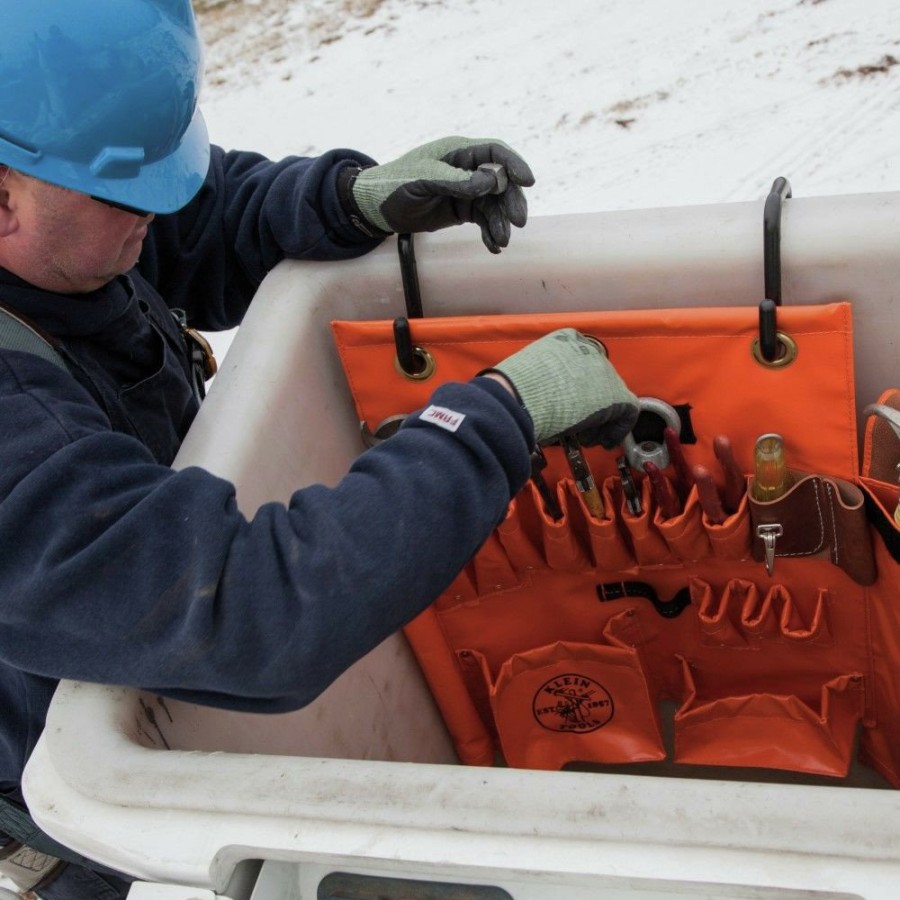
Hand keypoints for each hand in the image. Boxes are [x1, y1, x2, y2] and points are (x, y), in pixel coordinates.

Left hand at [344, 136, 534, 252]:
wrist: (374, 208)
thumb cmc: (394, 185)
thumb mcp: (422, 180)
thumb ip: (455, 180)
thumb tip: (490, 183)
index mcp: (457, 152)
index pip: (494, 153)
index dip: (514, 165)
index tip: (528, 182)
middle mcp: (466, 169)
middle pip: (500, 182)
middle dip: (511, 201)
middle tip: (518, 222)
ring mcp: (465, 190)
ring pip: (494, 204)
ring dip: (501, 222)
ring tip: (501, 241)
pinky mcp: (461, 210)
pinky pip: (483, 220)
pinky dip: (490, 232)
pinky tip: (493, 246)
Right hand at [488, 329, 638, 446]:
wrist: (518, 399)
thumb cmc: (513, 391)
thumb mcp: (528, 375)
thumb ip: (544, 380)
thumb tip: (547, 397)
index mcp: (565, 339)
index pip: (582, 365)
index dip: (580, 390)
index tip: (574, 406)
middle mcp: (588, 350)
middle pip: (600, 381)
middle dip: (592, 406)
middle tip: (580, 426)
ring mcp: (603, 371)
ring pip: (613, 397)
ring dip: (602, 420)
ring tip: (585, 436)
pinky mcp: (614, 394)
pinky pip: (626, 413)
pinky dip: (616, 429)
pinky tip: (603, 441)